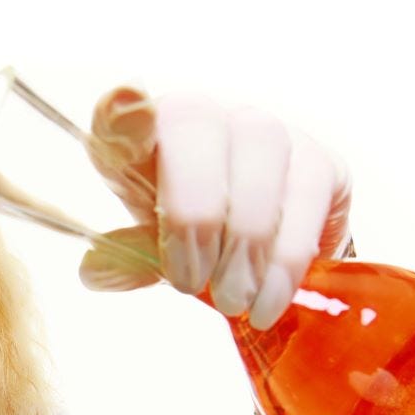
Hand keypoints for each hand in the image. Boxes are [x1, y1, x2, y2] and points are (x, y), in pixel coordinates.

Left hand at [80, 86, 351, 329]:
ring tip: (232, 301)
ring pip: (260, 164)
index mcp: (143, 136)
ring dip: (243, 246)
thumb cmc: (186, 233)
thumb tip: (95, 268)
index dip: (125, 113)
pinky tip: (268, 300)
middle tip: (189, 284)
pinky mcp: (318, 160)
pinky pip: (306, 199)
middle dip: (195, 217)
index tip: (126, 115)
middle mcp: (204, 116)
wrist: (254, 243)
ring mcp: (265, 131)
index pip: (125, 114)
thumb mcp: (149, 245)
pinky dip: (284, 260)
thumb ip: (128, 256)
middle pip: (199, 136)